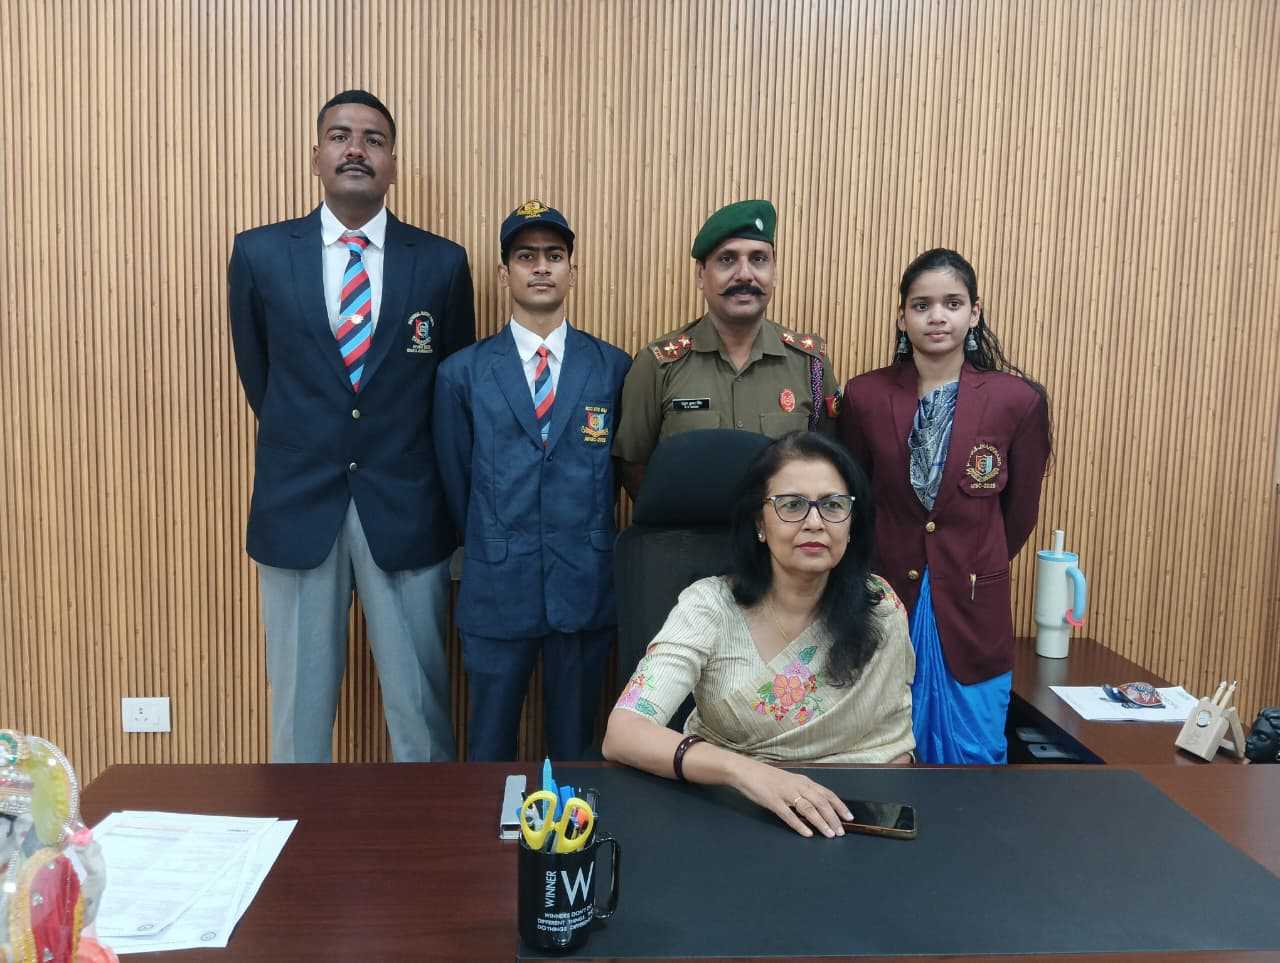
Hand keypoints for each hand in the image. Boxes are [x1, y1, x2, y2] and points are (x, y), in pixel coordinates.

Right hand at [729, 760, 853, 837]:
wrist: (747, 771)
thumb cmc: (769, 778)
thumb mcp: (790, 781)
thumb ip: (803, 791)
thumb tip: (819, 806)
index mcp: (803, 781)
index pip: (827, 793)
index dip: (839, 806)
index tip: (849, 817)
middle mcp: (797, 786)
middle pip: (821, 802)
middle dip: (833, 817)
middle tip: (841, 832)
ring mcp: (785, 793)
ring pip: (808, 808)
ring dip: (821, 822)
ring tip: (829, 834)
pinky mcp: (773, 801)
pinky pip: (789, 815)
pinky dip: (799, 824)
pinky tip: (807, 834)